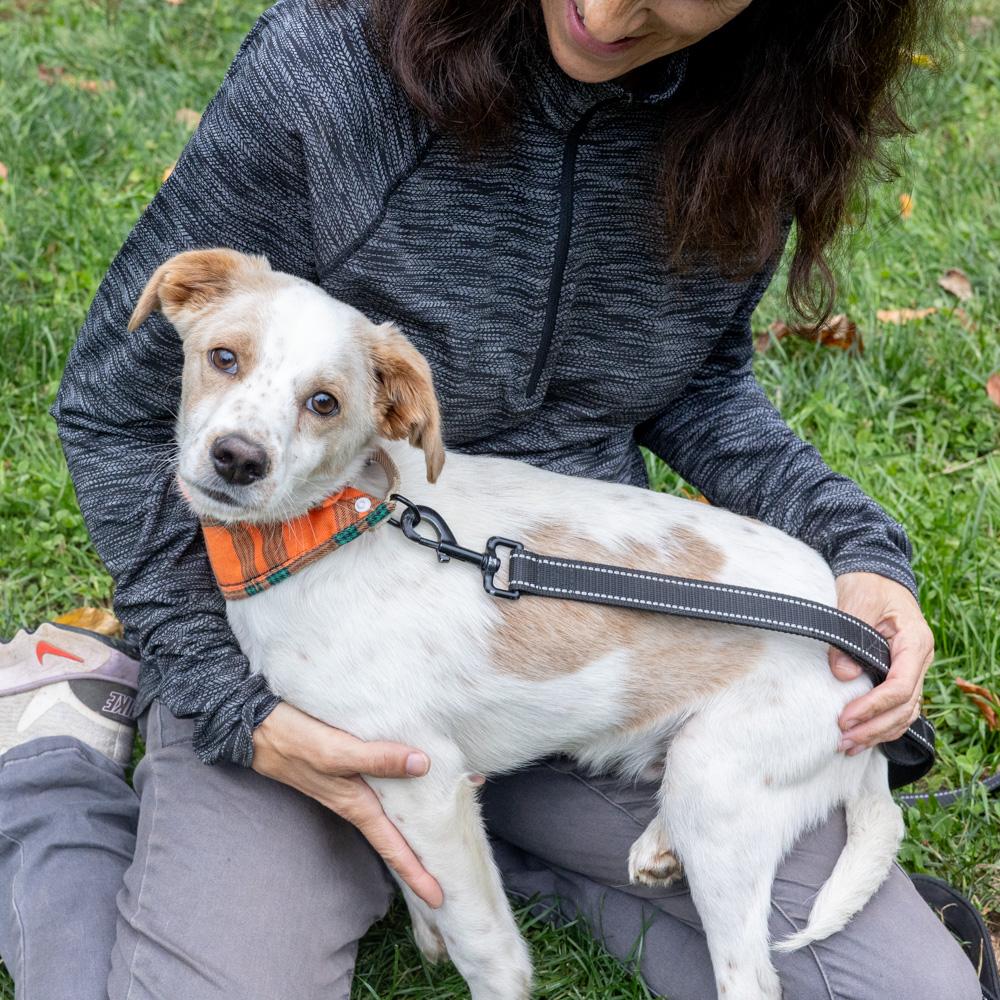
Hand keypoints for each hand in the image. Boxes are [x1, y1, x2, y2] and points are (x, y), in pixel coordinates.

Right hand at [252, 702, 442, 907]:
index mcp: (356, 804)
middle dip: (419, 860)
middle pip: (392, 838)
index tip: (439, 899)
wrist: (256, 727)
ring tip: (437, 840)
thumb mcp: (335, 751)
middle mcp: (354, 800)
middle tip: (446, 879)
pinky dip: (399, 797)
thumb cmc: (295, 740)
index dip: (416, 873)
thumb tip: (421, 765)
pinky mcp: (345, 768)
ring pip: (387, 816)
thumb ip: (377, 759)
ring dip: (410, 831)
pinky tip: (412, 788)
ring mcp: (349, 786)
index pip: (392, 847)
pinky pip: (379, 791)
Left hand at [830, 572, 933, 754]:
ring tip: (848, 746)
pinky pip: (898, 706)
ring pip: (905, 712)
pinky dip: (881, 724)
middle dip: (874, 727)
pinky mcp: (899, 672)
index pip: (901, 686)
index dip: (873, 706)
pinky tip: (861, 736)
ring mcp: (911, 668)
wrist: (873, 572)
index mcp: (914, 641)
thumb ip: (849, 637)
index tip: (845, 718)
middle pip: (905, 706)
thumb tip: (842, 674)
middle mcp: (918, 659)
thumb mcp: (856, 601)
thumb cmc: (866, 583)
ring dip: (878, 732)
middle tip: (843, 740)